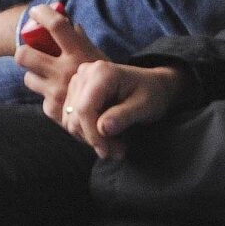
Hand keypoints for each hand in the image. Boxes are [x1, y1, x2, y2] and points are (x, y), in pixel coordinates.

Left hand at [17, 6, 105, 120]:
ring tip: (49, 80)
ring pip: (29, 79)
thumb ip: (81, 40)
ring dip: (36, 78)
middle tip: (32, 54)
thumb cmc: (108, 83)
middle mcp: (66, 72)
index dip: (42, 14)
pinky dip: (49, 98)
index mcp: (79, 54)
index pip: (56, 26)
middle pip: (24, 54)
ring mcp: (57, 92)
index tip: (35, 12)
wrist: (119, 118)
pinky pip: (40, 98)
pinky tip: (62, 100)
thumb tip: (66, 17)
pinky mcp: (53, 110)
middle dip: (25, 53)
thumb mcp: (98, 59)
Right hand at [58, 62, 183, 160]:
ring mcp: (78, 81)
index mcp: (101, 73)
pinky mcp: (75, 91)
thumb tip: (103, 129)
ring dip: (90, 137)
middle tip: (117, 152)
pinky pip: (71, 118)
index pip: (84, 108)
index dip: (92, 134)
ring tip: (114, 145)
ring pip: (71, 118)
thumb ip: (123, 116)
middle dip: (94, 139)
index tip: (106, 152)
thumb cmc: (152, 94)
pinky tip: (105, 135)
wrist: (153, 85)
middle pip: (76, 115)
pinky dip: (86, 131)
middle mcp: (85, 73)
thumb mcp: (144, 107)